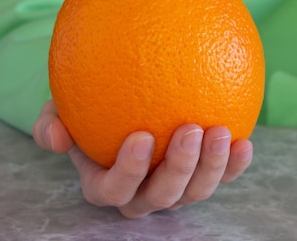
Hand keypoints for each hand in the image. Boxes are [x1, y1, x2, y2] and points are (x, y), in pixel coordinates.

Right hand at [32, 100, 253, 217]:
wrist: (129, 101)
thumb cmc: (92, 107)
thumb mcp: (63, 108)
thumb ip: (52, 121)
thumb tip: (55, 138)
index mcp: (106, 183)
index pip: (113, 189)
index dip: (128, 171)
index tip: (142, 136)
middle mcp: (143, 193)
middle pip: (161, 196)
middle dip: (179, 168)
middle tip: (191, 129)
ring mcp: (176, 188)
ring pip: (195, 192)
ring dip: (211, 166)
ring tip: (220, 131)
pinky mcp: (203, 176)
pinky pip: (223, 177)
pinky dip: (235, 164)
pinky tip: (244, 141)